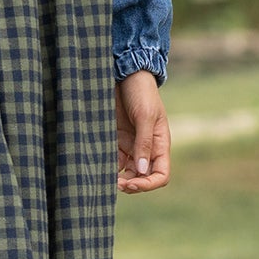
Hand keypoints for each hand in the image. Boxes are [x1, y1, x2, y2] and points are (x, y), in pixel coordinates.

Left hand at [116, 71, 170, 193]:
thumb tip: (141, 170)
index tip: (131, 184)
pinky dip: (107, 165)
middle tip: (115, 183)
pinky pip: (113, 159)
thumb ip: (144, 143)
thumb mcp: (145, 116)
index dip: (148, 184)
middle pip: (142, 177)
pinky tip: (98, 164)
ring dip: (117, 178)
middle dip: (130, 184)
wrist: (125, 73)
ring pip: (126, 171)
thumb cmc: (141, 92)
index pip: (161, 175)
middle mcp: (146, 148)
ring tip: (104, 177)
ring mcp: (130, 145)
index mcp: (160, 144)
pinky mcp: (116, 139)